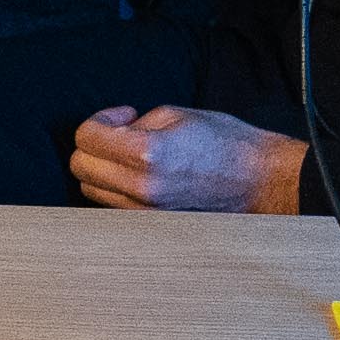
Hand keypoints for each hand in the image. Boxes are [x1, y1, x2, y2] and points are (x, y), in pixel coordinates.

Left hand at [69, 105, 305, 214]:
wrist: (260, 182)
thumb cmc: (227, 145)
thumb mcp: (179, 116)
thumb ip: (136, 123)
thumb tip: (115, 132)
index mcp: (146, 154)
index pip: (87, 138)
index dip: (99, 120)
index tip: (121, 115)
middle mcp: (140, 188)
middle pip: (80, 167)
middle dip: (93, 144)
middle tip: (121, 131)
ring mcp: (143, 211)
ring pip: (91, 189)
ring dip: (101, 167)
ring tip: (132, 153)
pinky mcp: (150, 224)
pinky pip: (112, 203)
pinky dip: (115, 185)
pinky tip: (140, 172)